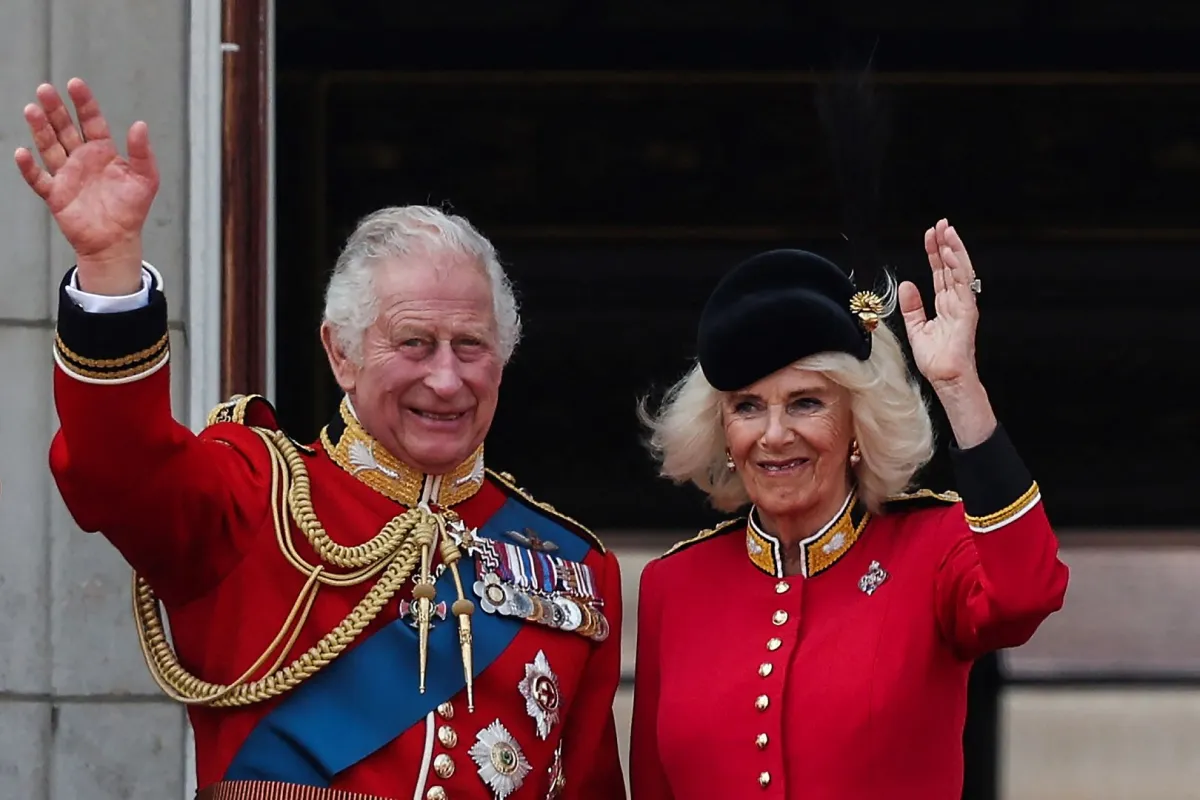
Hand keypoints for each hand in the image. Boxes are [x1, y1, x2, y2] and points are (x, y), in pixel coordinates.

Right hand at [14, 78, 157, 294]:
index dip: (84, 103)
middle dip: (55, 109)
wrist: (117, 241)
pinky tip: (22, 153)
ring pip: (49, 147)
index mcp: (103, 152)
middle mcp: (81, 159)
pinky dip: (29, 167)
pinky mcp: (55, 195)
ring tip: (32, 109)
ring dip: (40, 129)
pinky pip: (39, 179)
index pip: (91, 121)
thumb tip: (140, 124)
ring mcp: (66, 175)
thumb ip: (142, 152)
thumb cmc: (132, 210)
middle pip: (64, 129)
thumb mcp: (145, 179)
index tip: (75, 84)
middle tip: (45, 89)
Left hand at [898, 219, 980, 390]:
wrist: (945, 377)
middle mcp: (956, 301)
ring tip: (946, 231)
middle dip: (945, 244)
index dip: (934, 253)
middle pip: (951, 266)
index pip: (940, 272)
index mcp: (945, 304)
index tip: (929, 235)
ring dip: (953, 249)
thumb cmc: (936, 360)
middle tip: (940, 224)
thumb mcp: (916, 328)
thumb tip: (907, 285)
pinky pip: (962, 284)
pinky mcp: (967, 311)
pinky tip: (950, 253)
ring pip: (960, 270)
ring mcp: (963, 305)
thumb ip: (912, 306)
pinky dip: (957, 267)